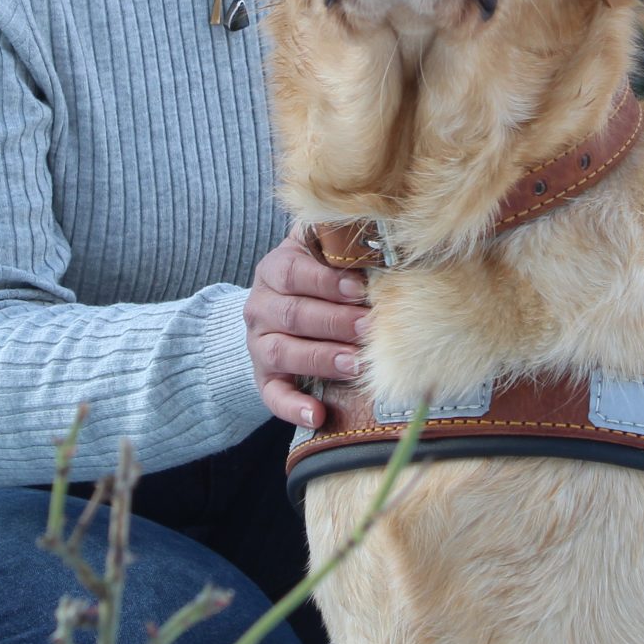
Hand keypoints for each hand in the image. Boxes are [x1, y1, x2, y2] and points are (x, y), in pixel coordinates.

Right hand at [245, 225, 370, 428]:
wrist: (276, 314)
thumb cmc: (318, 279)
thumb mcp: (322, 253)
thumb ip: (342, 241)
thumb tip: (384, 228)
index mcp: (276, 269)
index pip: (295, 272)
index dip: (327, 281)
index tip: (361, 289)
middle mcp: (261, 305)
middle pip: (293, 314)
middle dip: (335, 322)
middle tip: (370, 329)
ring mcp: (259, 343)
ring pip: (283, 352)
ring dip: (321, 359)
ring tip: (354, 364)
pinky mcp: (263, 377)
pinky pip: (272, 394)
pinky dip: (293, 406)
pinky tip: (317, 415)